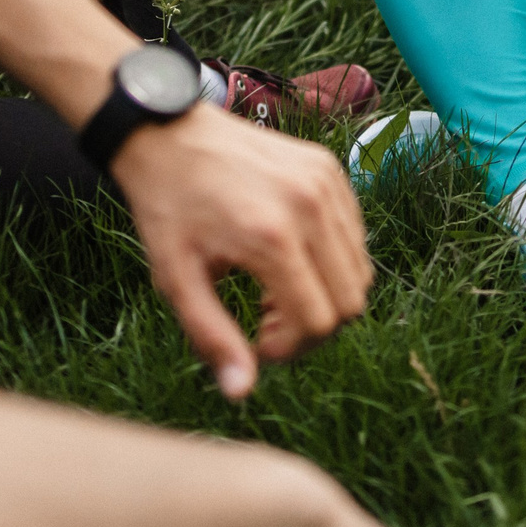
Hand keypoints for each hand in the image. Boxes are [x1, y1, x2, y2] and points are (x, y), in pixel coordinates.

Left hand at [109, 108, 372, 398]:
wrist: (167, 133)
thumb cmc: (167, 209)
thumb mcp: (176, 279)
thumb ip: (212, 337)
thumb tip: (241, 393)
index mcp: (271, 236)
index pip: (319, 320)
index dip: (293, 348)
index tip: (258, 344)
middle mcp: (309, 206)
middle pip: (350, 302)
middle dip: (313, 328)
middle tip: (267, 321)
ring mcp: (326, 183)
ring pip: (359, 271)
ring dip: (323, 295)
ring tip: (273, 288)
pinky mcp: (330, 170)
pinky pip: (354, 236)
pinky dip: (330, 261)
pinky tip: (287, 257)